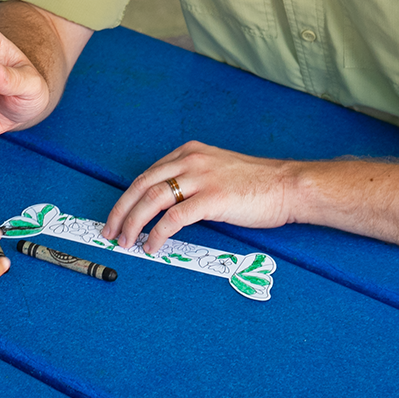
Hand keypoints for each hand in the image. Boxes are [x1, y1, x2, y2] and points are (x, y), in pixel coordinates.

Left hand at [102, 142, 296, 254]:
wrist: (288, 186)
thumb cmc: (258, 184)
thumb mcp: (218, 171)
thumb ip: (193, 180)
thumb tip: (168, 207)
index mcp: (190, 153)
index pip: (147, 174)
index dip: (128, 197)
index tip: (118, 215)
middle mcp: (191, 160)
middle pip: (142, 185)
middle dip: (121, 210)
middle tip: (110, 230)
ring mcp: (201, 178)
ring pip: (152, 199)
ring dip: (133, 222)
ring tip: (127, 240)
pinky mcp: (212, 198)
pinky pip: (174, 217)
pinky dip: (158, 233)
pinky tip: (153, 245)